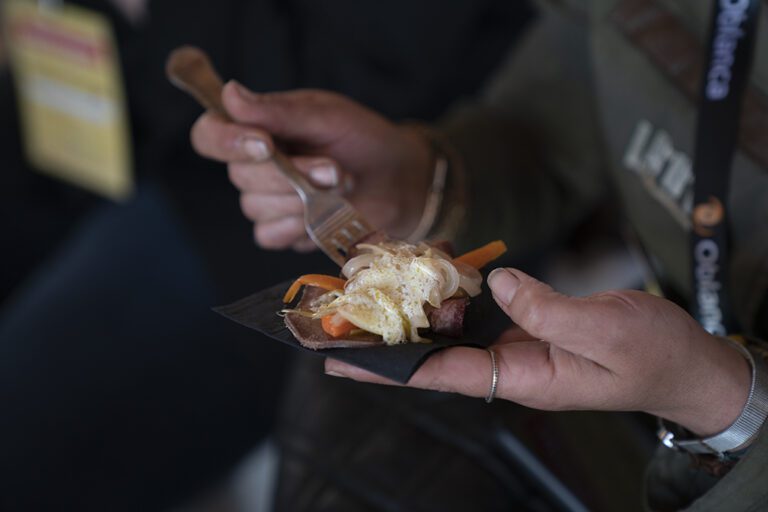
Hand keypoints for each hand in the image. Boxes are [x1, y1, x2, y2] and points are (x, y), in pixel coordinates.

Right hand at [190, 81, 432, 250]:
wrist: (399, 180)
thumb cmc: (363, 139)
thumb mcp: (327, 116)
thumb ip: (279, 111)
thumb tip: (230, 94)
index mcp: (257, 127)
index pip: (210, 134)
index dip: (226, 141)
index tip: (263, 144)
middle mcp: (253, 163)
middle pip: (239, 175)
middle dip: (291, 174)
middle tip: (334, 168)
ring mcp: (265, 199)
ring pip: (255, 207)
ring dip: (302, 199)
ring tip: (340, 185)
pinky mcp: (282, 230)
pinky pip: (269, 235)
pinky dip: (299, 225)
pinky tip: (324, 214)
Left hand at [325, 268, 751, 435]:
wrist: (684, 361)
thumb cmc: (652, 355)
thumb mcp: (605, 330)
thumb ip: (548, 308)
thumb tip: (499, 282)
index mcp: (522, 378)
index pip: (438, 375)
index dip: (386, 366)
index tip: (337, 359)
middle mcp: (509, 367)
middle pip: (431, 357)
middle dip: (382, 342)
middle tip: (331, 323)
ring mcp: (517, 348)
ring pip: (451, 335)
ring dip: (410, 317)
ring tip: (366, 297)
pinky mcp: (528, 329)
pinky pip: (478, 316)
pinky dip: (451, 298)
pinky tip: (430, 278)